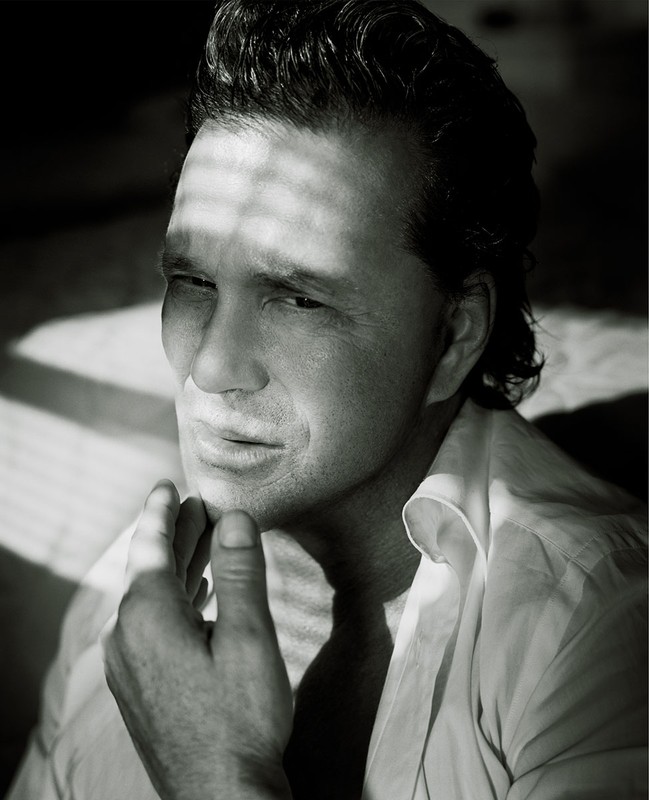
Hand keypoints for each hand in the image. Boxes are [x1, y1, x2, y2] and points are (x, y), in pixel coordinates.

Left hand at [102, 480, 292, 799]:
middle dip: (175, 535)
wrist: (220, 795)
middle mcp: (127, 637)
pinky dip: (174, 598)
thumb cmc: (240, 717)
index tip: (168, 485)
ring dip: (178, 566)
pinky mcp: (139, 686)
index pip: (149, 546)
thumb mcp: (248, 637)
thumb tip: (236, 517)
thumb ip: (239, 572)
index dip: (161, 511)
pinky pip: (151, 624)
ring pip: (151, 598)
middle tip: (198, 507)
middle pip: (149, 569)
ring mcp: (128, 665)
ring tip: (205, 542)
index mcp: (148, 616)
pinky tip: (195, 595)